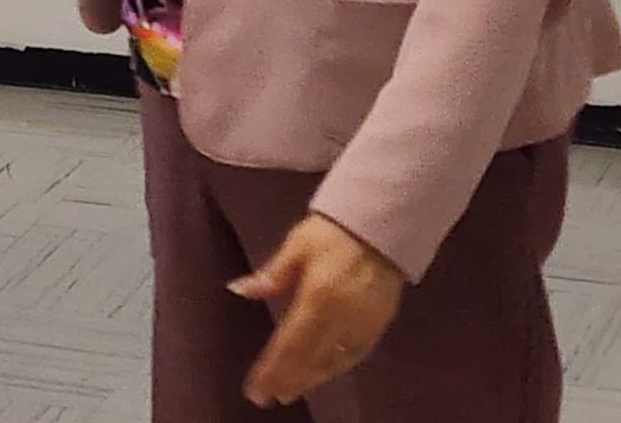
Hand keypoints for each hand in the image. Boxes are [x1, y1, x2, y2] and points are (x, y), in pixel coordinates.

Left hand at [232, 213, 403, 408]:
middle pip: (310, 358)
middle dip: (287, 380)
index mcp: (318, 297)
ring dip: (310, 379)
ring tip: (289, 391)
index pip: (289, 342)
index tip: (255, 388)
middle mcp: (341, 317)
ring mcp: (363, 324)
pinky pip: (354, 356)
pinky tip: (322, 375)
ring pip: (333, 362)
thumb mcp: (297, 245)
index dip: (271, 369)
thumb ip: (272, 274)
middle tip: (267, 398)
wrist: (381, 223)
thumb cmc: (332, 231)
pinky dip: (335, 369)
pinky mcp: (378, 324)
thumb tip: (239, 289)